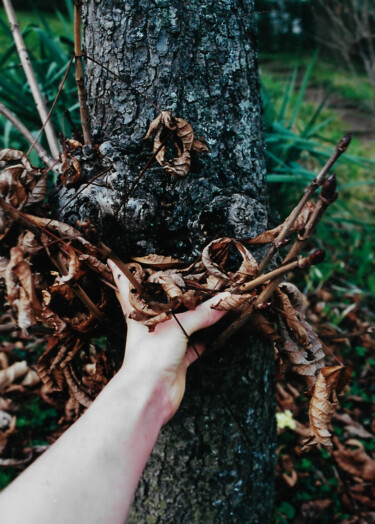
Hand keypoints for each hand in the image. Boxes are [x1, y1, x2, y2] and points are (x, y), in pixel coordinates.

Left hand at [108, 259, 228, 422]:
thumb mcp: (177, 327)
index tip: (112, 260)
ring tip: (210, 300)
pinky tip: (217, 330)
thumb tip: (227, 298)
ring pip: (182, 324)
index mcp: (141, 313)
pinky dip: (207, 339)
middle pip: (162, 305)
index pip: (128, 288)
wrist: (149, 395)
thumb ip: (203, 313)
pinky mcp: (179, 360)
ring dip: (196, 315)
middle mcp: (152, 326)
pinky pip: (195, 346)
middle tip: (184, 277)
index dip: (121, 274)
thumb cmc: (150, 356)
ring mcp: (165, 343)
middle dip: (172, 294)